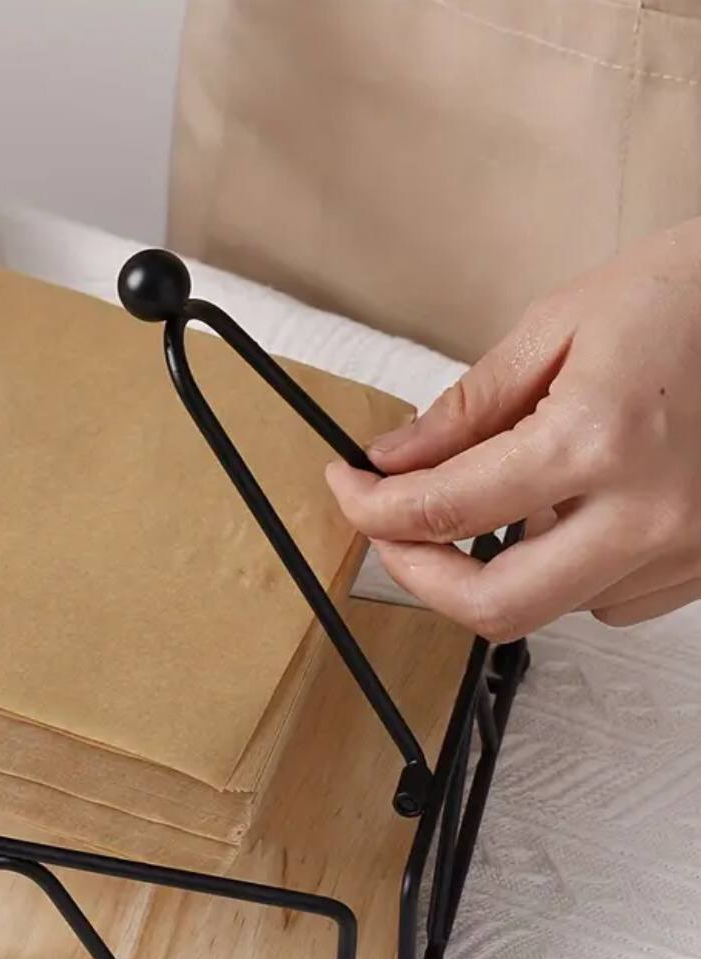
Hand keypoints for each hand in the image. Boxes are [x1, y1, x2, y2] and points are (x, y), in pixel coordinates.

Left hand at [326, 218, 700, 638]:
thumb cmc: (693, 293)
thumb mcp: (559, 325)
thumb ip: (467, 407)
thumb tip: (395, 458)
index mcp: (596, 440)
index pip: (440, 512)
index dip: (369, 508)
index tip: (350, 489)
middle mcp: (644, 512)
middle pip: (492, 608)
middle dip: (418, 577)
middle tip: (391, 535)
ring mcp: (683, 548)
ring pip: (548, 607)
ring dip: (496, 567)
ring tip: (494, 502)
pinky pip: (606, 600)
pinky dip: (563, 569)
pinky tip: (568, 514)